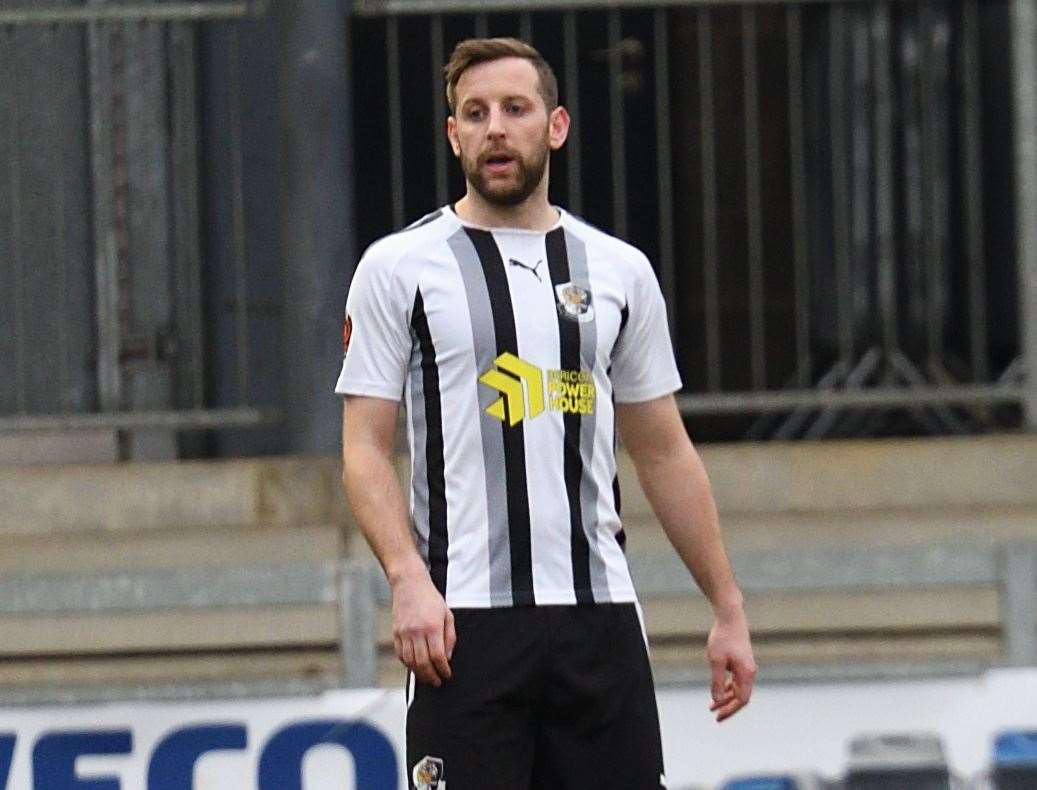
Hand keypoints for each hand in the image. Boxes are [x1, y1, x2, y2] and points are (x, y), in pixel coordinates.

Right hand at [390, 571, 456, 686]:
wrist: (409, 584)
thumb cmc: (430, 598)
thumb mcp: (447, 615)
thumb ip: (450, 637)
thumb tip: (447, 658)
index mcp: (433, 627)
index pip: (438, 656)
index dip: (443, 670)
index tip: (447, 675)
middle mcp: (417, 631)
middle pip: (423, 663)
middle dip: (431, 676)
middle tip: (437, 682)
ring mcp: (404, 633)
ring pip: (410, 661)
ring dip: (419, 673)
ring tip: (427, 677)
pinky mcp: (396, 633)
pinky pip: (401, 654)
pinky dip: (408, 664)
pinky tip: (415, 666)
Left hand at [706, 606, 755, 722]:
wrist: (730, 617)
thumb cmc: (723, 638)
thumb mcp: (716, 661)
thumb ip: (717, 682)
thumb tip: (717, 700)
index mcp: (746, 674)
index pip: (742, 700)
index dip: (730, 710)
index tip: (718, 716)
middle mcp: (750, 672)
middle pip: (741, 696)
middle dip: (728, 707)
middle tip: (715, 715)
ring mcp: (747, 667)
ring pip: (739, 688)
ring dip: (726, 697)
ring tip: (712, 706)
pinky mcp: (742, 661)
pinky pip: (737, 680)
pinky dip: (728, 687)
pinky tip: (719, 690)